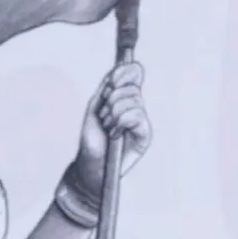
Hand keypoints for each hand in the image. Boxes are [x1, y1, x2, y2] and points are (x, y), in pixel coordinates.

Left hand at [72, 62, 152, 195]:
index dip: (125, 73)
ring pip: (133, 101)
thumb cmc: (91, 140)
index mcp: (123, 100)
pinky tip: (114, 134)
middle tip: (103, 117)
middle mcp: (135, 108)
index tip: (112, 80)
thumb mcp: (94, 110)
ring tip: (107, 127)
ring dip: (113, 114)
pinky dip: (120, 122)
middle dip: (112, 100)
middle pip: (132, 88)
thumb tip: (114, 73)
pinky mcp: (145, 134)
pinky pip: (136, 116)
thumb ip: (105, 91)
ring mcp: (141, 121)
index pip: (133, 77)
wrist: (91, 165)